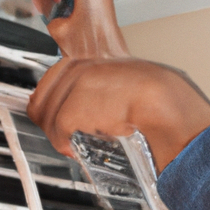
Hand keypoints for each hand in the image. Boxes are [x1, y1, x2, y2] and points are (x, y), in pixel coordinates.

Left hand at [26, 56, 209, 170]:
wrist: (167, 102)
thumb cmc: (159, 99)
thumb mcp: (128, 87)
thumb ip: (105, 92)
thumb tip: (90, 112)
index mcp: (92, 59)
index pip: (54, 77)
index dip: (50, 102)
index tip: (53, 119)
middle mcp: (80, 66)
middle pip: (43, 95)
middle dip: (48, 120)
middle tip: (61, 137)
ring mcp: (76, 84)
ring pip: (48, 114)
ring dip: (56, 135)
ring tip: (70, 145)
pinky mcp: (76, 104)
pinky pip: (58, 128)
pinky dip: (62, 143)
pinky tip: (72, 149)